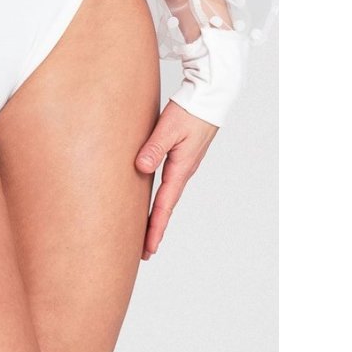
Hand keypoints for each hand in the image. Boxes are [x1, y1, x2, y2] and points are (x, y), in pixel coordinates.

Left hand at [134, 98, 219, 259]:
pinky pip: (169, 184)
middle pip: (166, 206)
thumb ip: (154, 147)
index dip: (154, 228)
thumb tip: (141, 169)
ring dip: (158, 215)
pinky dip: (161, 199)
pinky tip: (155, 201)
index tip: (147, 249)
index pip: (164, 205)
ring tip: (147, 232)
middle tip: (144, 252)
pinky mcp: (182, 157)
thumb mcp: (169, 128)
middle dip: (155, 229)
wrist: (210, 99)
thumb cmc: (189, 111)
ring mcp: (184, 165)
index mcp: (180, 169)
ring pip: (168, 196)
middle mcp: (183, 171)